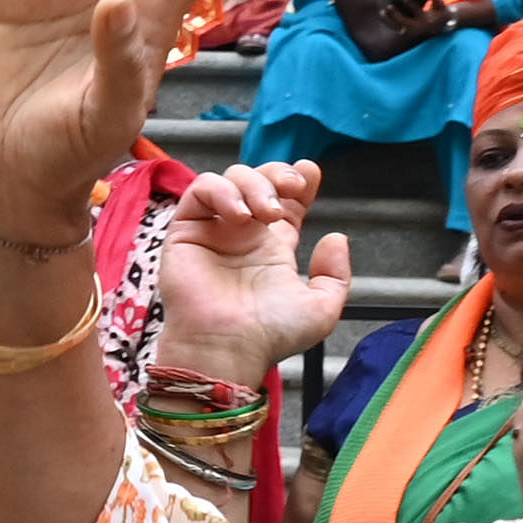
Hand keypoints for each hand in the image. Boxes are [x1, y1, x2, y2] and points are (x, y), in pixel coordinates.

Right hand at [149, 158, 352, 383]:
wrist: (228, 349)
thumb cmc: (269, 336)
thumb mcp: (321, 309)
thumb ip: (336, 275)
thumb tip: (335, 238)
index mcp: (273, 248)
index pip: (286, 201)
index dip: (298, 181)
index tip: (310, 173)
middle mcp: (244, 235)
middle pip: (259, 181)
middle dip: (277, 174)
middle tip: (291, 187)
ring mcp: (214, 231)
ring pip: (230, 179)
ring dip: (253, 185)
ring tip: (265, 213)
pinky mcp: (187, 230)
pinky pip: (199, 191)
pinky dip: (221, 191)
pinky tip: (237, 216)